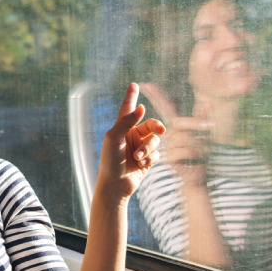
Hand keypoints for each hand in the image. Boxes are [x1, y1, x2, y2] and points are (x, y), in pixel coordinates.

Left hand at [97, 83, 165, 200]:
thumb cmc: (110, 161)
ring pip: (155, 140)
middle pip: (150, 124)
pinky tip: (141, 164)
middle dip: (156, 126)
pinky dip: (150, 158)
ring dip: (148, 148)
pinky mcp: (147, 160)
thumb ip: (127, 121)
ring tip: (137, 158)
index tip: (134, 84)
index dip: (131, 96)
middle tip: (161, 130)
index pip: (128, 108)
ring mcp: (140, 147)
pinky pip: (156, 153)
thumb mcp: (114, 138)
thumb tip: (141, 107)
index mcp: (121, 128)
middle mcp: (132, 135)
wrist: (115, 185)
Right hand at [140, 83, 212, 185]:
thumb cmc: (201, 155)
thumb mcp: (204, 135)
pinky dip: (194, 155)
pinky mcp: (169, 158)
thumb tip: (204, 102)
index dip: (155, 95)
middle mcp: (170, 134)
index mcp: (176, 126)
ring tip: (201, 154)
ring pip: (185, 138)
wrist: (197, 176)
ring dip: (199, 145)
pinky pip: (184, 150)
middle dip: (197, 124)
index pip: (165, 107)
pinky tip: (193, 161)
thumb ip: (202, 119)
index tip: (145, 84)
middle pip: (180, 123)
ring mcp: (168, 146)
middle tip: (212, 127)